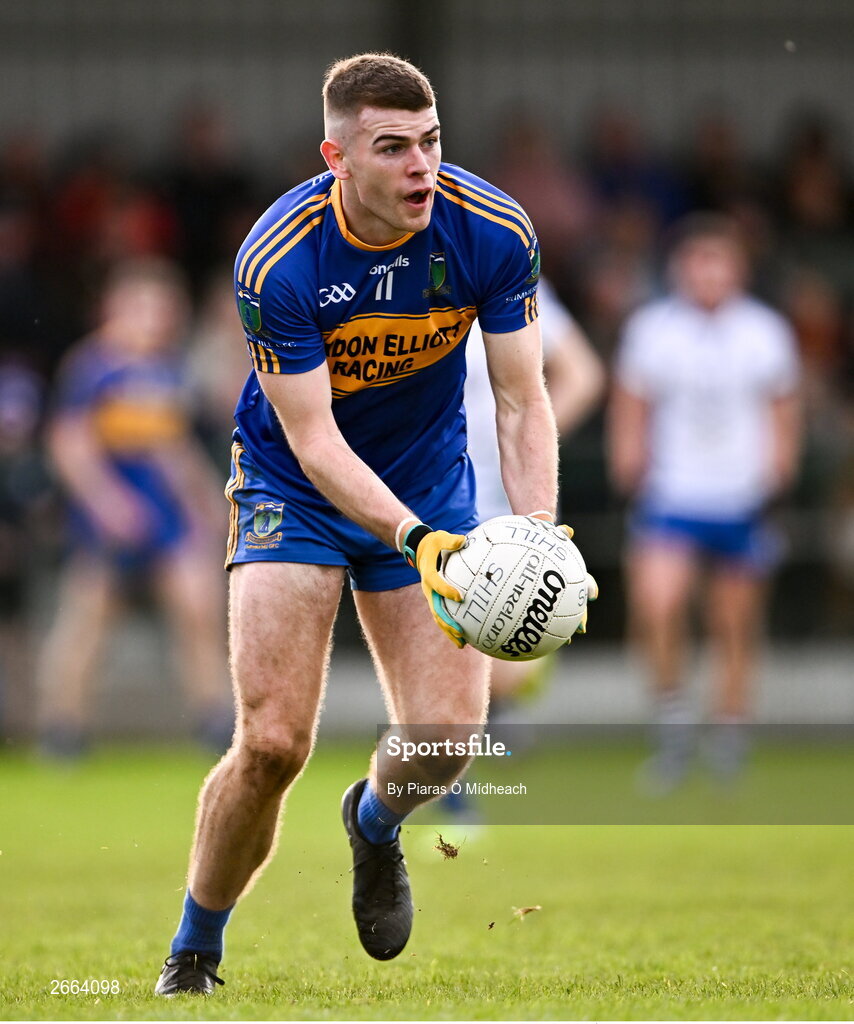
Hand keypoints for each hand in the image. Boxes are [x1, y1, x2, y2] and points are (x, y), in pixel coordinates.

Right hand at [399, 522, 466, 647]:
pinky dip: (450, 627)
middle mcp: (428, 589)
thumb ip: (451, 540)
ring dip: (449, 631)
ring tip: (462, 644)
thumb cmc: (434, 543)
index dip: (446, 590)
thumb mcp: (440, 537)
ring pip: (438, 617)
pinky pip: (443, 615)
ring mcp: (431, 596)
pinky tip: (463, 637)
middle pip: (436, 610)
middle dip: (447, 623)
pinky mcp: (436, 599)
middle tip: (461, 633)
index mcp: (428, 574)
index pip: (436, 584)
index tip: (459, 597)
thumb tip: (463, 540)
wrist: (420, 550)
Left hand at [526, 511, 597, 639]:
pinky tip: (530, 638)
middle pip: (578, 605)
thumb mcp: (544, 534)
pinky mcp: (539, 605)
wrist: (526, 546)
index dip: (589, 588)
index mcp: (569, 573)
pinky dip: (537, 627)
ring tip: (565, 641)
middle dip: (581, 617)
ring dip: (564, 629)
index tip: (592, 595)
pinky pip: (539, 617)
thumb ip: (554, 532)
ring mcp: (554, 598)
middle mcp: (566, 588)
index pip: (584, 582)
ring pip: (564, 616)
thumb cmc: (537, 539)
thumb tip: (567, 530)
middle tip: (581, 628)